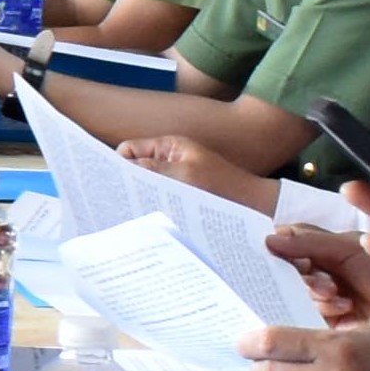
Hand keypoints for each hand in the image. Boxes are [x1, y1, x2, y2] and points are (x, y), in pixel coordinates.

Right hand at [117, 135, 279, 215]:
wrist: (259, 208)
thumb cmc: (227, 187)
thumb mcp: (186, 175)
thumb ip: (152, 170)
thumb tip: (120, 169)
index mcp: (168, 147)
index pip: (128, 151)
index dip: (118, 166)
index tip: (110, 187)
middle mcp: (169, 161)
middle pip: (134, 170)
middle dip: (127, 185)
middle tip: (117, 206)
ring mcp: (175, 180)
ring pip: (145, 188)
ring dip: (141, 200)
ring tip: (134, 218)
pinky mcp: (182, 198)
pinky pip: (159, 201)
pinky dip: (154, 210)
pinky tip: (152, 223)